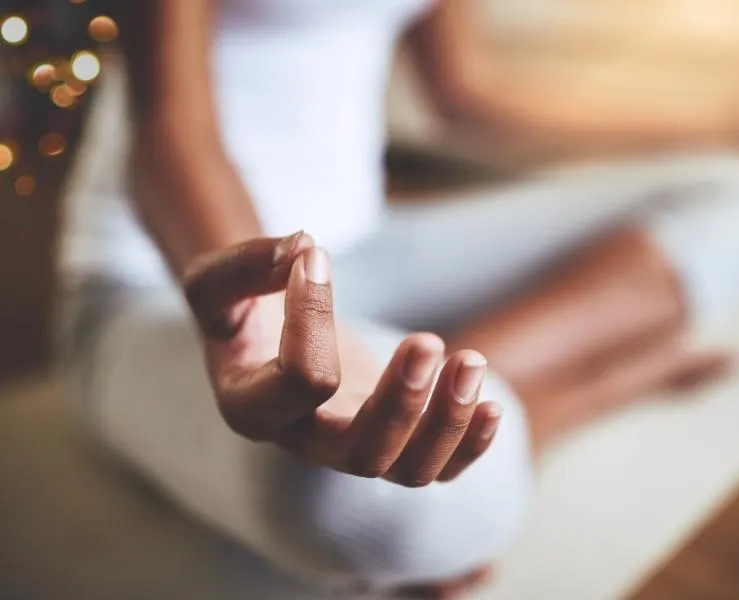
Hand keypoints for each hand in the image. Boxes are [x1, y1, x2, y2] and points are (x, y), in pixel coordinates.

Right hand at [183, 231, 503, 486]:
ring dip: (450, 422)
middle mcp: (308, 442)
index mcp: (256, 409)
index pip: (302, 381)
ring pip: (412, 470)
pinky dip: (472, 444)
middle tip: (427, 342)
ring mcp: (356, 446)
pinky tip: (491, 403)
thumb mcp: (220, 281)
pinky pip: (441, 468)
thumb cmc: (243, 309)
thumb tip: (306, 248)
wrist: (269, 334)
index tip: (315, 257)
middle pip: (365, 455)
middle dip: (404, 403)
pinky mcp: (395, 438)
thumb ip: (246, 266)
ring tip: (470, 361)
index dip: (314, 314)